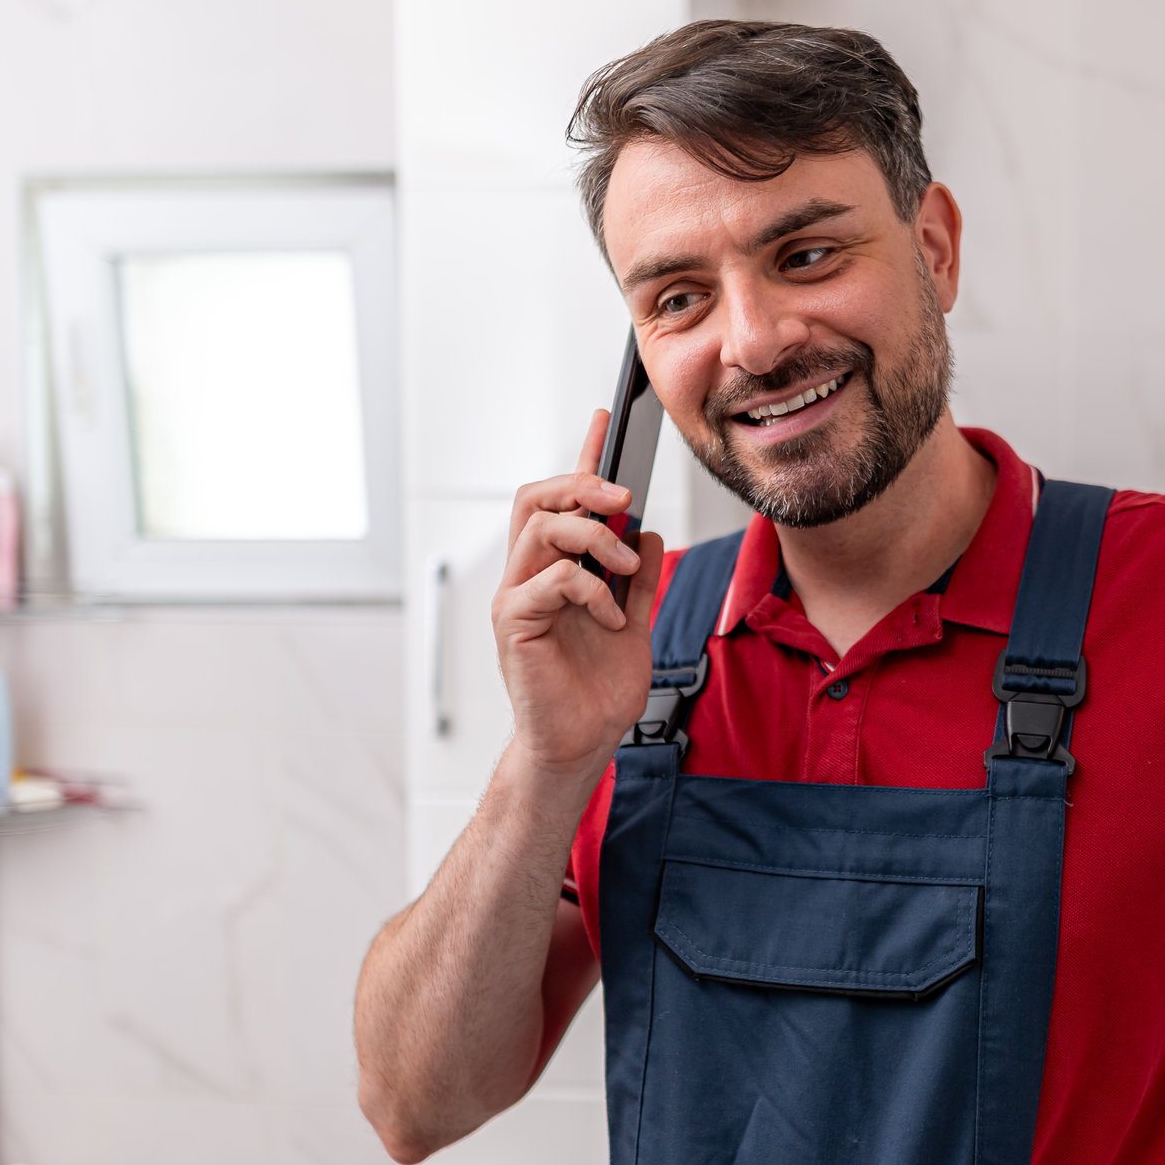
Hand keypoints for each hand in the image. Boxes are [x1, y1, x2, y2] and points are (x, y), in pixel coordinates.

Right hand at [490, 409, 665, 777]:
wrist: (582, 744)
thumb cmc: (599, 691)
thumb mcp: (636, 625)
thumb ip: (639, 580)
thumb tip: (650, 534)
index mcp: (554, 570)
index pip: (562, 501)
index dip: (583, 457)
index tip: (605, 419)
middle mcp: (527, 575)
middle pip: (537, 497)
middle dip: (583, 483)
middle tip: (625, 497)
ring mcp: (517, 597)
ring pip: (541, 528)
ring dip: (594, 536)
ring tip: (626, 566)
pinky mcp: (514, 622)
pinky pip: (551, 579)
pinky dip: (592, 589)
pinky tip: (611, 617)